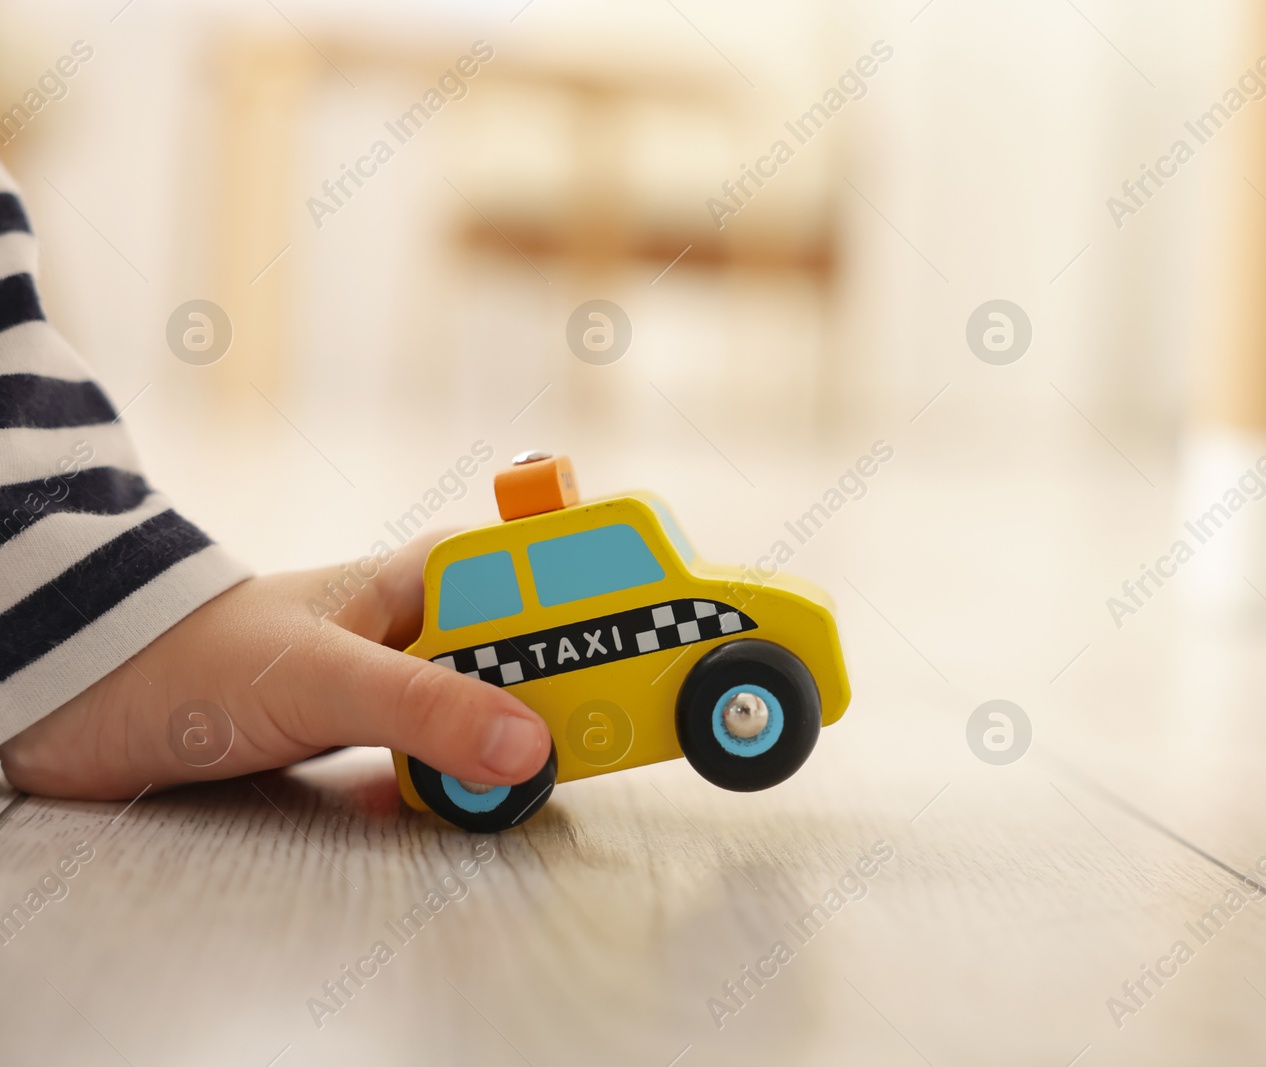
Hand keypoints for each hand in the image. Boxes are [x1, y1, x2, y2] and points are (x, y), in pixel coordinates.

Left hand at [0, 532, 551, 799]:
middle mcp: (429, 624)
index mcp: (431, 575)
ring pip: (494, 715)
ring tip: (540, 778)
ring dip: (513, 751)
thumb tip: (530, 747)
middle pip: (535, 657)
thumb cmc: (196, 655)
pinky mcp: (374, 739)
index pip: (546, 574)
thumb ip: (424, 707)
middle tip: (601, 736)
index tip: (649, 642)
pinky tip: (476, 805)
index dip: (604, 602)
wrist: (89, 703)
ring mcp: (402, 684)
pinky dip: (463, 788)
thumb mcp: (323, 677)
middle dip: (565, 698)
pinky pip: (445, 765)